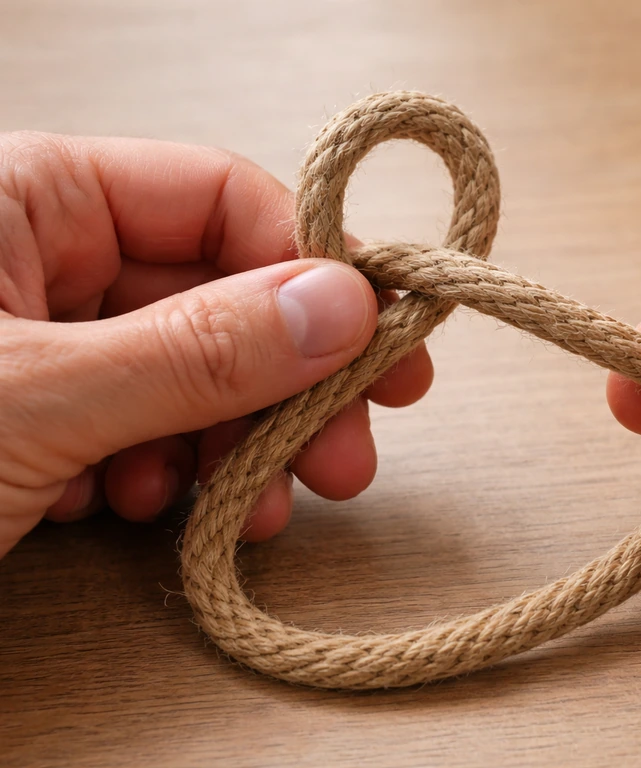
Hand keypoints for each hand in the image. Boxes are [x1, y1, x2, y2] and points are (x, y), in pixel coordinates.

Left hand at [0, 132, 431, 557]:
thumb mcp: (33, 400)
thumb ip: (193, 352)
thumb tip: (343, 309)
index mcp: (28, 199)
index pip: (220, 199)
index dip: (311, 269)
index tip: (377, 344)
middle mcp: (41, 257)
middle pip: (219, 299)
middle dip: (285, 389)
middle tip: (342, 456)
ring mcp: (40, 341)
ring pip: (190, 375)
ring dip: (232, 448)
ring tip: (246, 510)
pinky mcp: (38, 415)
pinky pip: (141, 427)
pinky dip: (164, 476)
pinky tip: (144, 511)